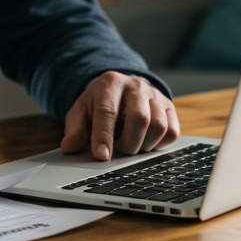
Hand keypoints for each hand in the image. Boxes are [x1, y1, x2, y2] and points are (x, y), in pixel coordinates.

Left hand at [60, 71, 179, 160]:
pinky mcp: (169, 106)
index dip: (104, 136)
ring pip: (159, 127)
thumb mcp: (81, 112)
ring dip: (144, 145)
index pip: (107, 111)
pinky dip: (159, 144)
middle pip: (139, 119)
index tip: (101, 156)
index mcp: (110, 83)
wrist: (120, 89)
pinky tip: (145, 141)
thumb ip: (75, 129)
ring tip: (131, 144)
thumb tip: (68, 147)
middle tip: (119, 150)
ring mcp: (155, 95)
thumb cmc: (98, 103)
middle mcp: (136, 86)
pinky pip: (172, 132)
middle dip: (128, 143)